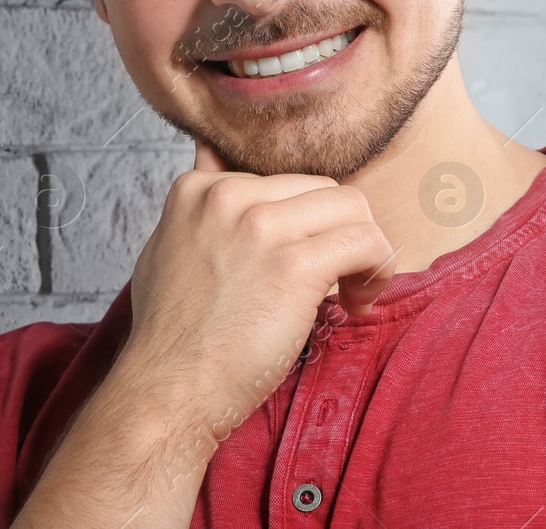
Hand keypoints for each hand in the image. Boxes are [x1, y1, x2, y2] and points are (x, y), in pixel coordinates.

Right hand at [116, 138, 396, 435]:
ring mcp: (261, 227)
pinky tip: (359, 303)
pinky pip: (367, 242)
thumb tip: (209, 156)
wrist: (168, 390)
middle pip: (323, 188)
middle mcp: (228, 196)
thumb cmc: (173, 335)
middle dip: (337, 234)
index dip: (303, 226)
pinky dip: (378, 269)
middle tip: (334, 282)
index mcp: (201, 189)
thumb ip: (198, 206)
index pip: (284, 181)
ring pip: (353, 206)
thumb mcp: (168, 247)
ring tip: (351, 292)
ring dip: (364, 249)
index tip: (299, 266)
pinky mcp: (294, 264)